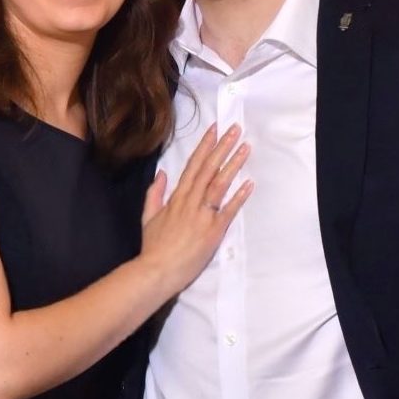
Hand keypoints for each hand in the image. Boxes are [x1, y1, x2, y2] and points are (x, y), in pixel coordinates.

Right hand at [140, 123, 251, 293]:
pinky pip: (229, 210)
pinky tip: (249, 183)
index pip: (193, 165)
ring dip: (233, 164)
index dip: (205, 146)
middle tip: (236, 129)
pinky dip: (239, 196)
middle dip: (223, 147)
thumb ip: (155, 193)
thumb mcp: (149, 216)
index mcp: (177, 196)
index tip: (215, 129)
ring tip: (246, 147)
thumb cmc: (153, 246)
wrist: (158, 270)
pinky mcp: (213, 230)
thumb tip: (162, 173)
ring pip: (220, 183)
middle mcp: (191, 201)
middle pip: (209, 168)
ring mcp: (203, 214)